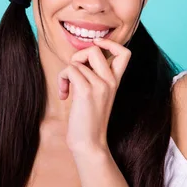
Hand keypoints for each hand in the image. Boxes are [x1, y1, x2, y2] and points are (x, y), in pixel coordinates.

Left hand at [57, 38, 131, 153]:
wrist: (89, 143)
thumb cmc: (87, 120)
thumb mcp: (95, 94)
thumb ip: (92, 76)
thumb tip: (79, 59)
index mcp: (115, 81)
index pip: (125, 52)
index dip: (110, 43)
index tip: (96, 47)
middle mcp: (110, 81)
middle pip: (95, 48)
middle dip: (78, 56)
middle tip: (73, 72)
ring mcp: (100, 85)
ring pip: (77, 61)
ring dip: (65, 73)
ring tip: (66, 88)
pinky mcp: (86, 91)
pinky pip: (70, 70)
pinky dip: (62, 80)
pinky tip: (64, 95)